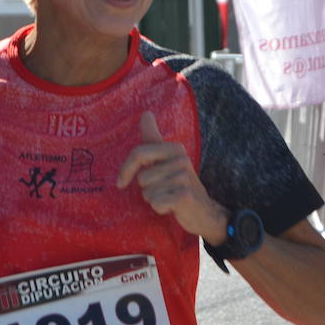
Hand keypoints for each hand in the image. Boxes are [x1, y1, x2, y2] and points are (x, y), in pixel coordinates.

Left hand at [116, 111, 226, 240]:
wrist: (203, 211)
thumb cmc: (178, 184)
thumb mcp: (166, 159)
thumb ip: (153, 138)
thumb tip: (146, 113)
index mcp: (174, 149)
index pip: (138, 153)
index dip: (126, 170)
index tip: (121, 183)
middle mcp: (182, 159)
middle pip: (142, 177)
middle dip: (146, 189)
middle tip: (162, 191)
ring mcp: (184, 177)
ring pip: (147, 193)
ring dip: (154, 199)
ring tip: (168, 197)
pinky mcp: (185, 196)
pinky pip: (156, 203)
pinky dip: (160, 209)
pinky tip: (173, 207)